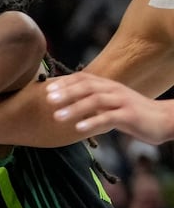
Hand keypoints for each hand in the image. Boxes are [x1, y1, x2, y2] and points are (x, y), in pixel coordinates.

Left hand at [47, 72, 173, 143]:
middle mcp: (114, 90)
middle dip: (66, 92)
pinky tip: (79, 128)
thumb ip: (90, 102)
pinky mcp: (130, 116)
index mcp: (107, 86)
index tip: (46, 89)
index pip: (83, 78)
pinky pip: (109, 118)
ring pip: (96, 101)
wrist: (162, 119)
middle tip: (47, 100)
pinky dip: (93, 122)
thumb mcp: (109, 104)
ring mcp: (122, 102)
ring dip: (75, 108)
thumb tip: (64, 103)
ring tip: (57, 117)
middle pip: (87, 86)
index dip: (65, 82)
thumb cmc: (130, 114)